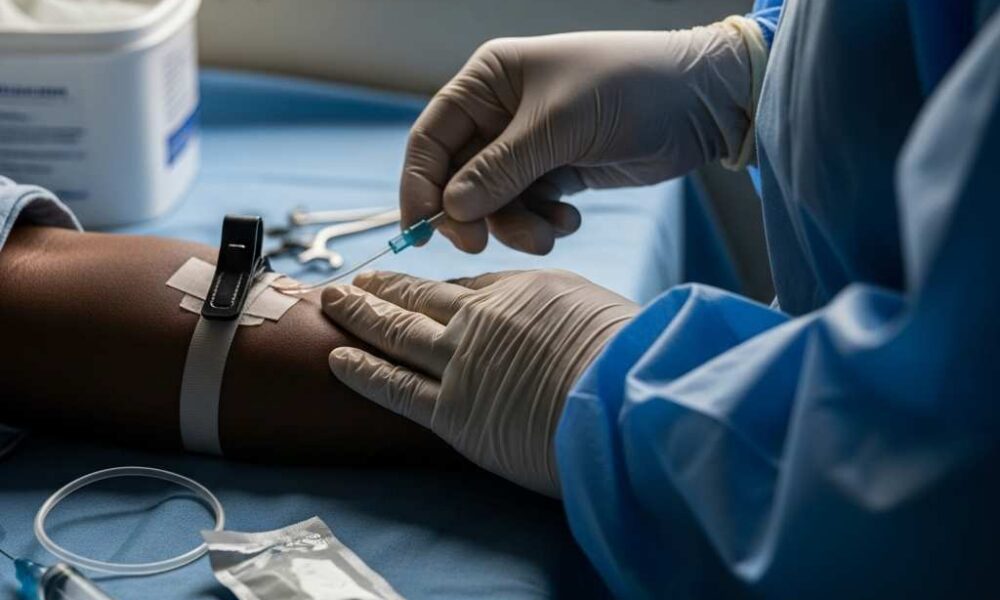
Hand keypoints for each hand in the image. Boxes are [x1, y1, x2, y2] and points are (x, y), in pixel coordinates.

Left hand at [321, 270, 638, 495]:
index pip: (465, 288)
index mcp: (520, 292)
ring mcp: (461, 364)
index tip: (413, 287)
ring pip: (396, 333)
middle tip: (354, 281)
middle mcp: (481, 320)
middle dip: (383, 289)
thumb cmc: (629, 357)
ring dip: (359, 315)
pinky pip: (394, 385)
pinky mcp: (451, 411)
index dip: (433, 288)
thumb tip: (552, 322)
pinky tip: (336, 356)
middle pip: (419, 300)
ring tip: (332, 303)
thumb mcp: (596, 310)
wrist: (624, 399)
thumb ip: (559, 311)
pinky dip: (361, 369)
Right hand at [402, 21, 760, 253]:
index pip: (431, 138)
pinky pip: (530, 208)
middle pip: (459, 177)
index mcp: (488, 81)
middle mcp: (501, 113)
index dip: (419, 186)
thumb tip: (450, 209)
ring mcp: (529, 145)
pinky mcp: (558, 172)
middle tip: (481, 245)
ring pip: (495, 201)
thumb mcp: (558, 126)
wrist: (699, 102)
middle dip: (471, 214)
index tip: (421, 233)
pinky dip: (543, 223)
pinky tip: (570, 220)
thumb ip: (500, 169)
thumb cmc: (627, 89)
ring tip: (548, 236)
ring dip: (514, 225)